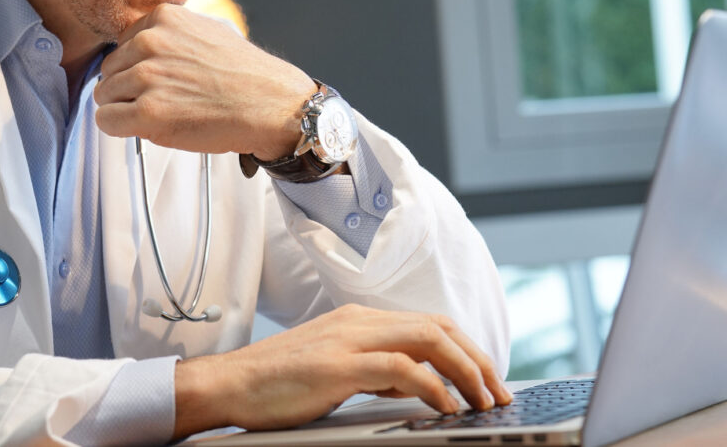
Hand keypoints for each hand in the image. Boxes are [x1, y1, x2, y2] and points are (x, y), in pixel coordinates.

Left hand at [94, 4, 315, 159]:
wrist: (272, 104)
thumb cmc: (245, 75)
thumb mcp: (207, 30)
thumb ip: (171, 32)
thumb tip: (140, 43)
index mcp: (163, 18)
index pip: (122, 45)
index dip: (137, 68)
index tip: (160, 81)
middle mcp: (150, 42)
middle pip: (109, 70)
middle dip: (128, 89)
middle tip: (162, 101)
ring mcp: (147, 76)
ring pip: (105, 96)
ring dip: (126, 110)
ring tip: (163, 114)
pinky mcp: (148, 111)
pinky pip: (106, 121)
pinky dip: (121, 128)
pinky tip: (149, 127)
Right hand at [171, 304, 511, 438]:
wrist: (227, 385)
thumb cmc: (274, 385)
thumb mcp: (332, 370)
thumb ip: (372, 370)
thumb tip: (412, 385)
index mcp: (358, 320)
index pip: (428, 324)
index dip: (465, 349)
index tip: (486, 378)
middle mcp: (358, 322)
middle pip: (438, 327)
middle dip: (477, 358)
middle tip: (499, 391)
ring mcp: (348, 340)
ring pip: (428, 340)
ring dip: (466, 371)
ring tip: (484, 400)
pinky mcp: (338, 366)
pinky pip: (402, 368)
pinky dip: (433, 386)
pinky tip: (447, 406)